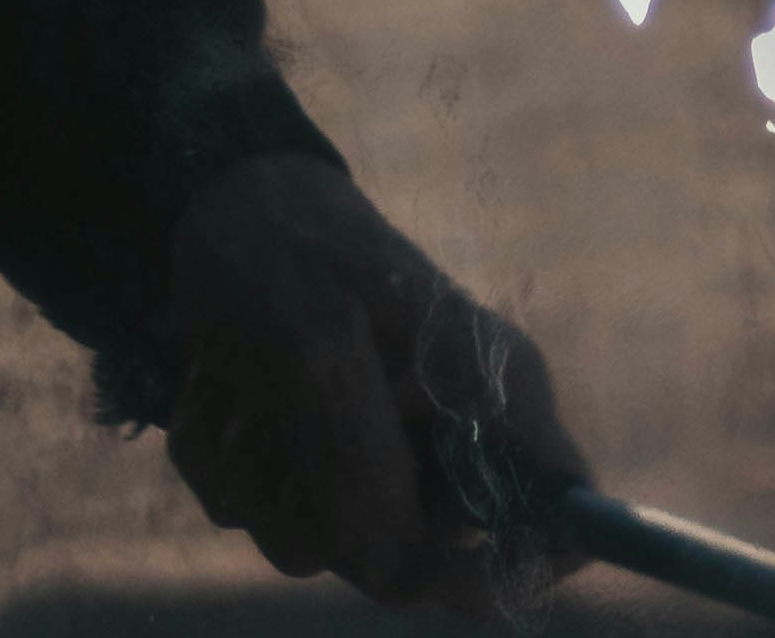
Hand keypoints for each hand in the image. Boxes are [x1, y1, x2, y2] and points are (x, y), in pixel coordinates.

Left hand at [163, 155, 587, 613]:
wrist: (218, 202)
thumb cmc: (284, 251)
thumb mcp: (316, 343)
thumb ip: (358, 463)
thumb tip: (392, 573)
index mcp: (493, 390)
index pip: (559, 506)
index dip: (515, 564)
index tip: (427, 565)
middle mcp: (443, 434)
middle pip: (405, 558)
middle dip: (318, 502)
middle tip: (288, 412)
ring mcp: (369, 454)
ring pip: (304, 542)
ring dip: (250, 468)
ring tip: (247, 377)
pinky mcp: (297, 461)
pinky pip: (243, 509)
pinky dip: (215, 452)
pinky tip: (221, 381)